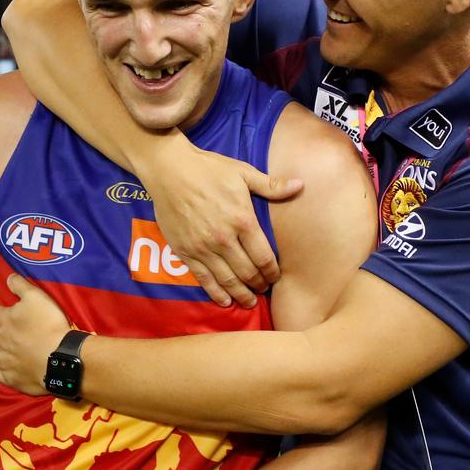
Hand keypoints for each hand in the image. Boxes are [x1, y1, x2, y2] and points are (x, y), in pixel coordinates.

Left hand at [0, 274, 70, 395]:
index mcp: (2, 320)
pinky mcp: (11, 378)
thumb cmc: (48, 325)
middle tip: (4, 324)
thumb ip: (21, 286)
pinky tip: (4, 364)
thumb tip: (8, 277)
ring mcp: (3, 361)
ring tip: (2, 344)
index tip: (3, 307)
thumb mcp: (37, 297)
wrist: (60, 359)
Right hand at [138, 140, 302, 307]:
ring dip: (241, 294)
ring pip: (227, 280)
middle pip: (247, 272)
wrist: (170, 170)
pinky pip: (203, 278)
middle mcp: (224, 238)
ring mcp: (203, 247)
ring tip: (249, 301)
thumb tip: (300, 185)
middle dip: (258, 284)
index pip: (264, 257)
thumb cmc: (209, 169)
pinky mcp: (185, 251)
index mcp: (242, 220)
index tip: (275, 277)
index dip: (272, 272)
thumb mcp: (243, 173)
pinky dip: (216, 293)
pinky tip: (225, 301)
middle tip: (263, 289)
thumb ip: (271, 186)